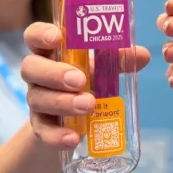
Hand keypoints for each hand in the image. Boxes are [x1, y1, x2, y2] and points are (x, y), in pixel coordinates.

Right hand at [21, 22, 150, 149]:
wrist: (71, 122)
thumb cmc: (86, 83)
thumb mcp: (100, 70)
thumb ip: (118, 60)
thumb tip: (142, 55)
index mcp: (51, 52)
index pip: (34, 36)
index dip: (41, 34)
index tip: (57, 37)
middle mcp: (38, 74)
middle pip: (30, 67)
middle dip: (54, 73)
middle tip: (80, 80)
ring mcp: (37, 100)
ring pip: (37, 99)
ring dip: (63, 103)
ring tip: (88, 106)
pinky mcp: (40, 126)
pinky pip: (43, 131)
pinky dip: (57, 135)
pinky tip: (74, 138)